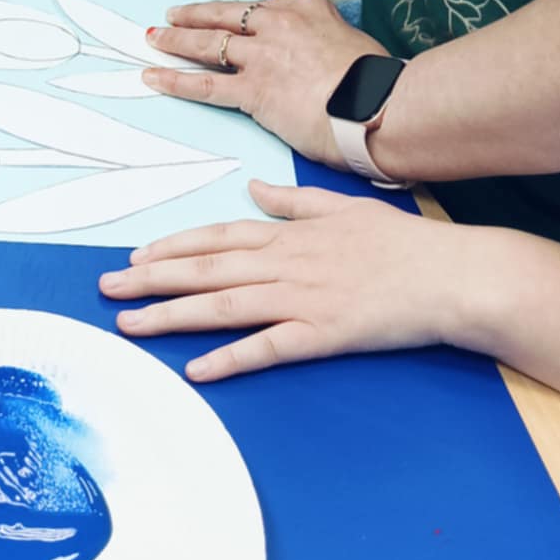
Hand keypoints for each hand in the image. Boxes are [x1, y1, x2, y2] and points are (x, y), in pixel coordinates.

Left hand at [98, 182, 465, 380]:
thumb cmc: (406, 243)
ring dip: (172, 315)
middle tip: (106, 288)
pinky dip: (231, 358)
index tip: (136, 256)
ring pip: (224, 305)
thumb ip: (294, 202)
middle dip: (151, 279)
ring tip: (129, 323)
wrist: (454, 276)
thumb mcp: (344, 207)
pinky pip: (268, 348)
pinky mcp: (324, 335)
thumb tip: (255, 190)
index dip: (173, 247)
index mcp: (291, 234)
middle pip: (206, 269)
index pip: (218, 237)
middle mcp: (287, 263)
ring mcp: (303, 299)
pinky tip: (197, 369)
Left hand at [142, 0, 389, 166]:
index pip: (260, 9)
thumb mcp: (353, 42)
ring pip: (207, 44)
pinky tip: (155, 77)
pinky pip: (204, 84)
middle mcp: (277, 26)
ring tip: (154, 40)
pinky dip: (175, 80)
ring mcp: (261, 57)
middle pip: (224, 17)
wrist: (378, 104)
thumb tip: (323, 53)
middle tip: (172, 16)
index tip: (225, 16)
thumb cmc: (376, 83)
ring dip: (175, 41)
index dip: (235, 14)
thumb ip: (327, 40)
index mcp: (305, 10)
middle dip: (193, 16)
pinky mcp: (252, 90)